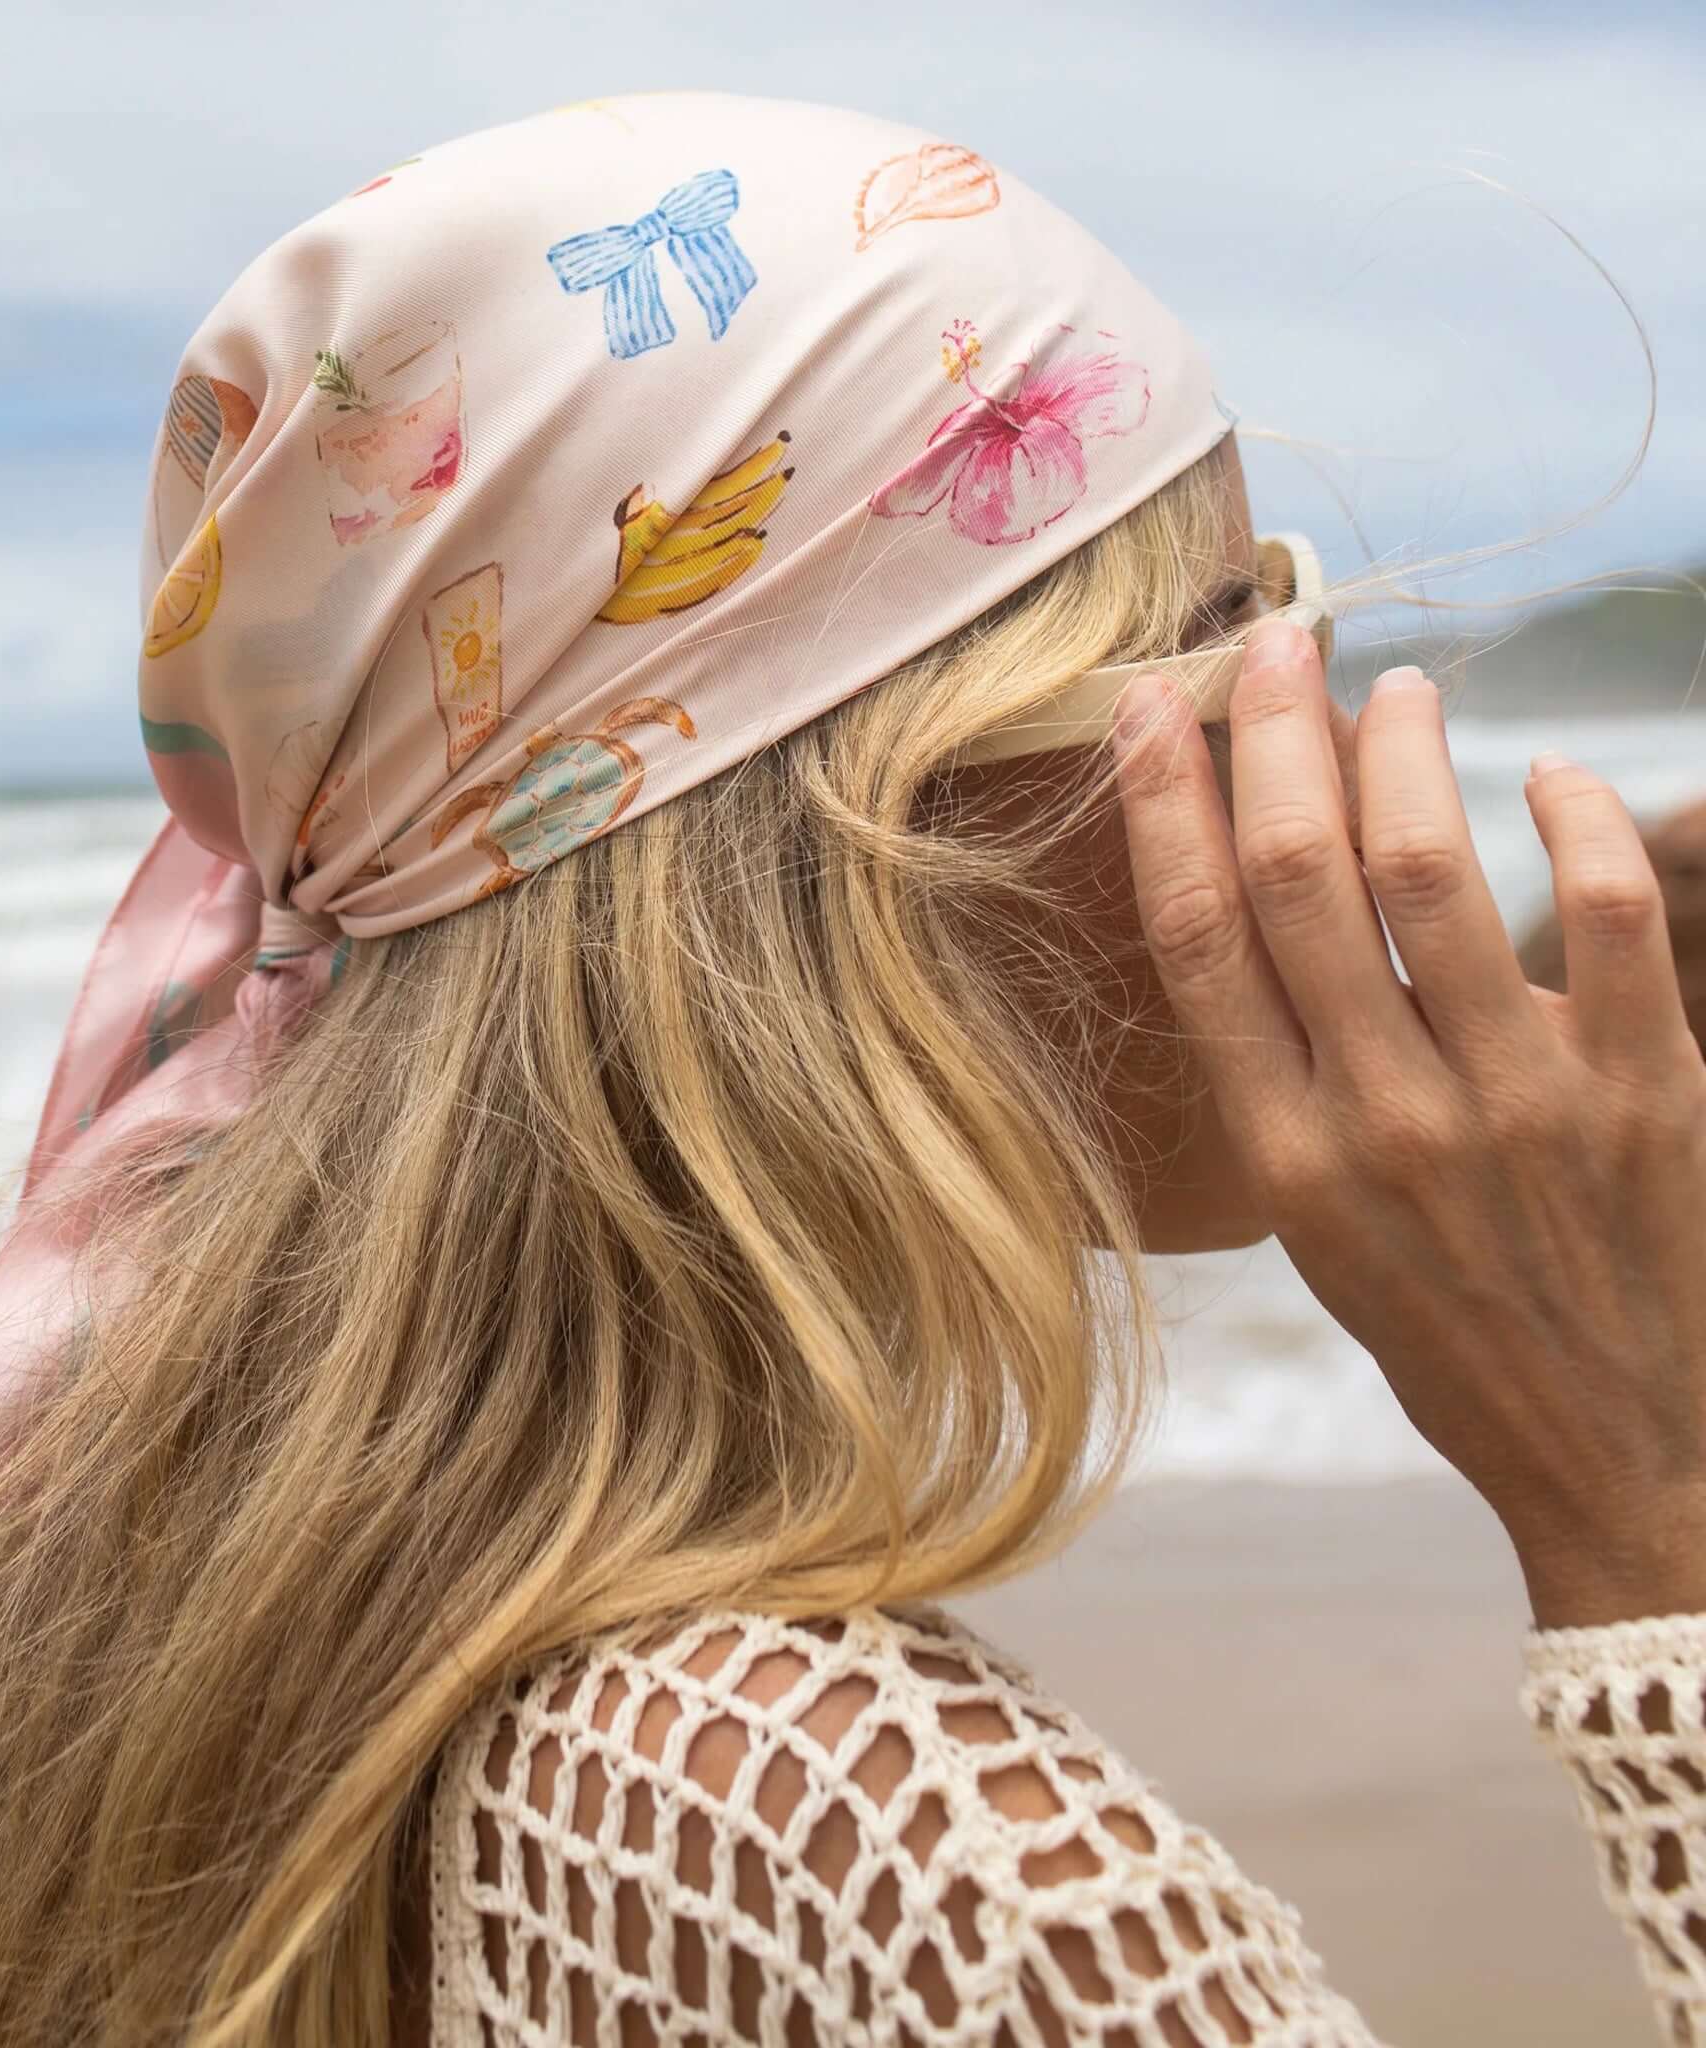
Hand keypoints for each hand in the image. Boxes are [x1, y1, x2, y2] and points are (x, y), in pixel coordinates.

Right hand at [1111, 617, 1705, 1629]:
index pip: (1196, 940)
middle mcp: (1380, 1120)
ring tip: (1402, 693)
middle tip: (1277, 644)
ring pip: (1430, 867)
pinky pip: (1596, 912)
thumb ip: (1287, 1086)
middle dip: (1269, 736)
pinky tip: (1553, 779)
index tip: (1146, 712)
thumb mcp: (1324, 1235)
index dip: (1161, 808)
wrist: (1620, 1455)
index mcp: (1284, 1159)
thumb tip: (1266, 915)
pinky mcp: (1641, 1089)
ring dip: (1403, 753)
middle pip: (1295, 877)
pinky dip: (1571, 817)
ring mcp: (1513, 1103)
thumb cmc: (1455, 1336)